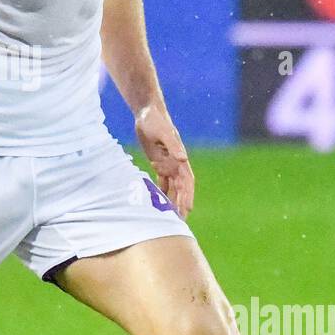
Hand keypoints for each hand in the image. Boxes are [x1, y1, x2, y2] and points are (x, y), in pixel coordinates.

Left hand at [135, 103, 194, 217]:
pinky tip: (159, 204)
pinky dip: (162, 192)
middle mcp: (176, 164)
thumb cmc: (156, 121)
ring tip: (171, 218)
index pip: (187, 181)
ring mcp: (168, 164)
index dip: (188, 195)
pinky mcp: (159, 163)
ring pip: (173, 187)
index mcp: (180, 158)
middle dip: (181, 203)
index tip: (187, 209)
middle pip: (181, 188)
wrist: (147, 113)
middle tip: (180, 221)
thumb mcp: (164, 132)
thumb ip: (174, 145)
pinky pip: (162, 182)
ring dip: (173, 201)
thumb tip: (184, 158)